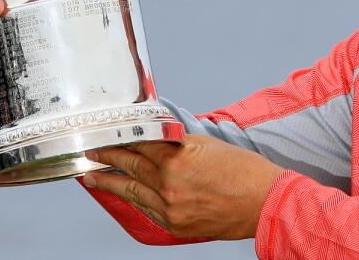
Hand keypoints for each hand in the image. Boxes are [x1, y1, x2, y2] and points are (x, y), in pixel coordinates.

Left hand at [82, 134, 284, 240]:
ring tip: (93, 177)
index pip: (140, 144)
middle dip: (108, 158)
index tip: (106, 134)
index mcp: (178, 159)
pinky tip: (125, 195)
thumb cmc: (245, 171)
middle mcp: (170, 185)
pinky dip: (134, 200)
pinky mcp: (176, 225)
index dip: (120, 138)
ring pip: (133, 192)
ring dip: (111, 183)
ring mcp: (171, 208)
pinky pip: (148, 210)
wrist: (266, 203)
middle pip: (131, 167)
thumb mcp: (210, 145)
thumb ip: (179, 142)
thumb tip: (157, 136)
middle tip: (92, 152)